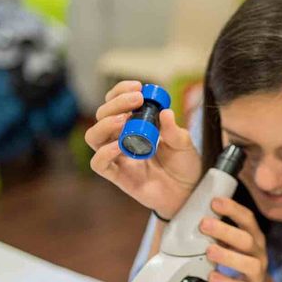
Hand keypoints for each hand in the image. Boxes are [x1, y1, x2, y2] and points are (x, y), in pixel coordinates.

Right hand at [86, 81, 201, 217]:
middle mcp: (122, 139)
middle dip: (115, 103)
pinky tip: (120, 146)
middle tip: (136, 100)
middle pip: (101, 116)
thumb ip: (174, 130)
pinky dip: (104, 152)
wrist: (189, 193)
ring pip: (93, 137)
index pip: (116, 104)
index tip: (137, 87)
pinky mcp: (118, 176)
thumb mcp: (184, 144)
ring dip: (105, 124)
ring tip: (124, 120)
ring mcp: (118, 157)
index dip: (120, 92)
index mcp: (135, 126)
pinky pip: (99, 164)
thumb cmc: (184, 166)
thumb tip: (165, 112)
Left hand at [202, 196, 272, 281]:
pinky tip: (212, 277)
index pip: (248, 219)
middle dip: (226, 231)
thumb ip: (220, 233)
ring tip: (209, 251)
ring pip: (249, 264)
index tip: (215, 201)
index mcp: (254, 237)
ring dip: (228, 256)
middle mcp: (258, 253)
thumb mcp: (234, 245)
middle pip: (247, 239)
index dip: (233, 209)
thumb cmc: (239, 262)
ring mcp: (257, 274)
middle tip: (204, 224)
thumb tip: (192, 216)